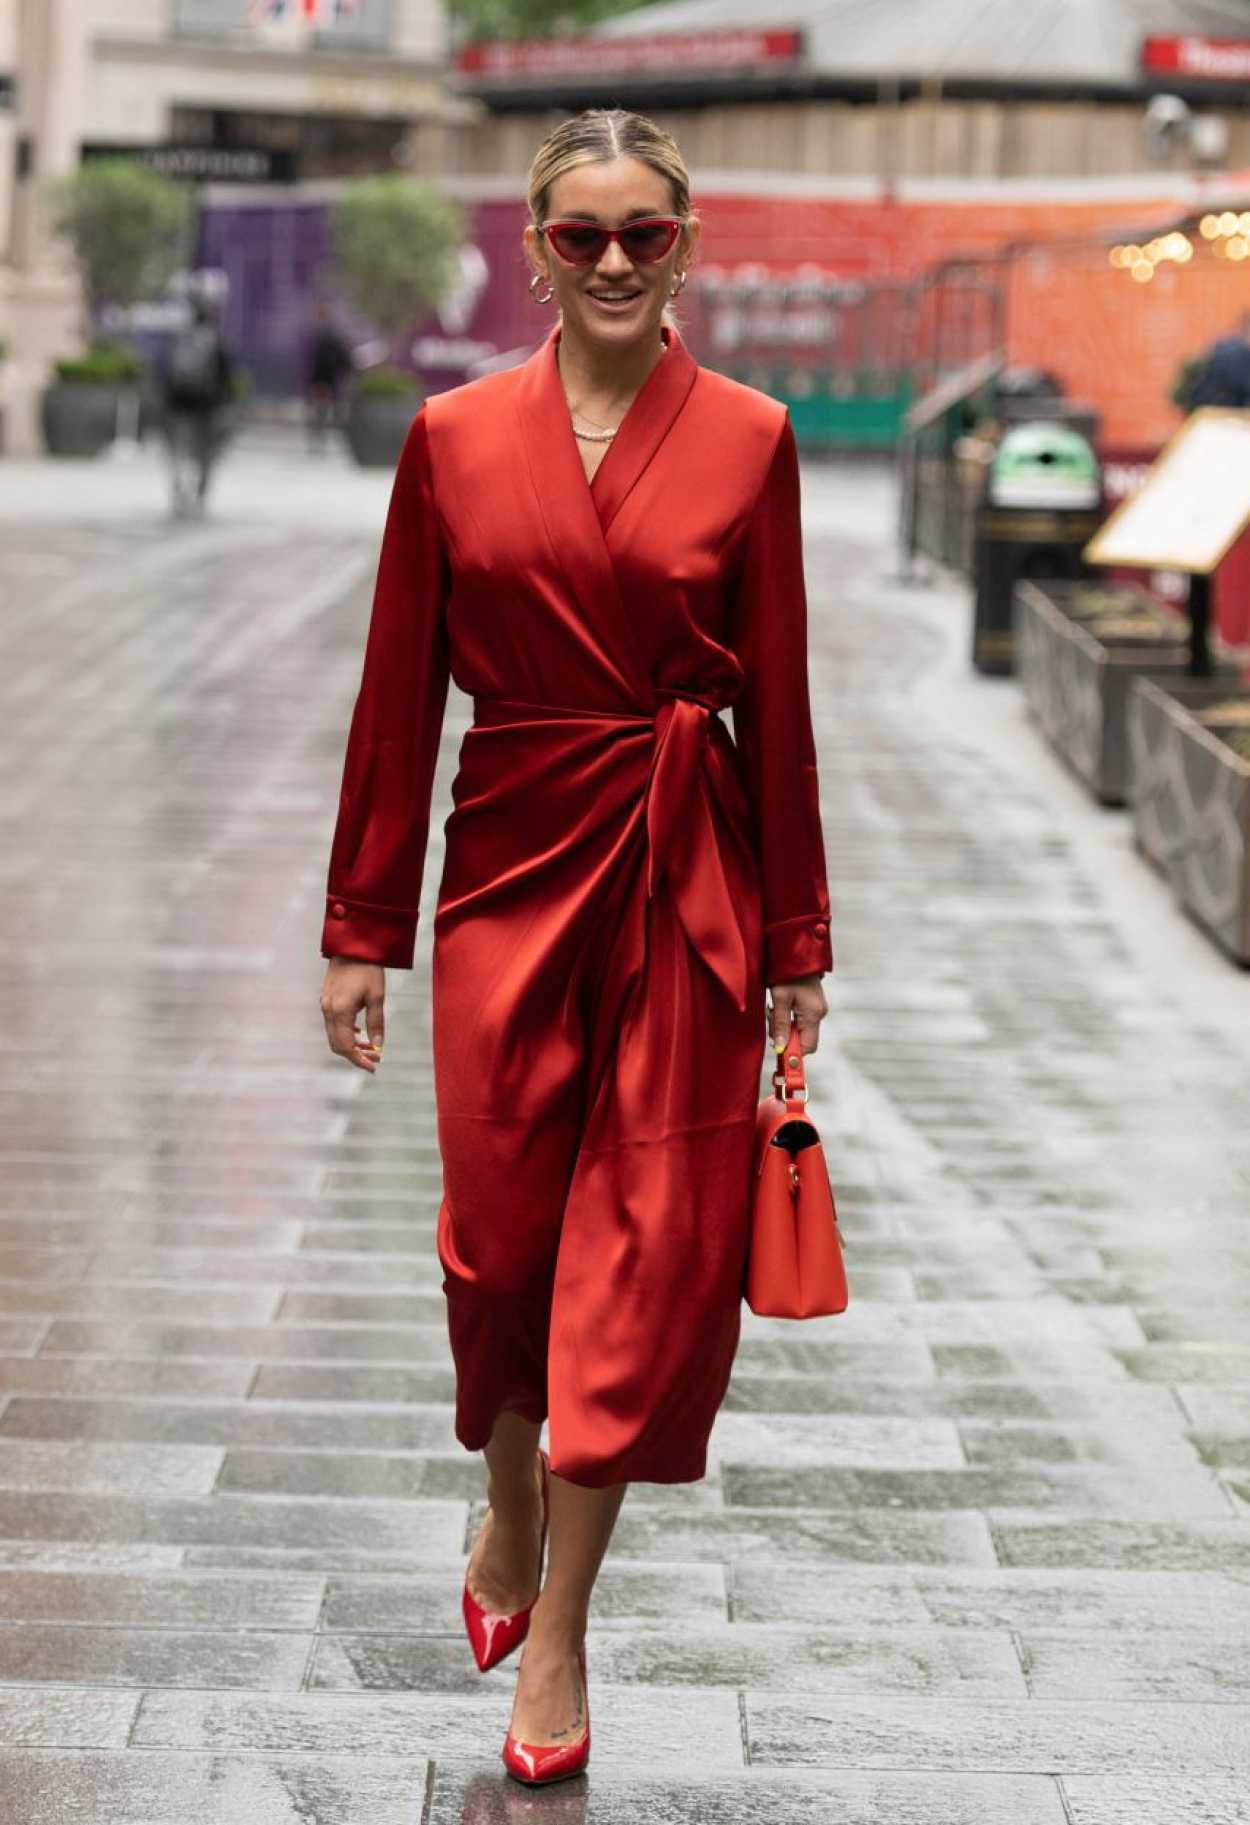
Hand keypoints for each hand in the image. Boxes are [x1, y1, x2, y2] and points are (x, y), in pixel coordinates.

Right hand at [320, 958, 385, 1073]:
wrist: (351, 946)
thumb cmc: (368, 969)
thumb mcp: (377, 996)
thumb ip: (376, 1023)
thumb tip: (378, 1046)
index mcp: (340, 1011)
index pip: (346, 1046)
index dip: (359, 1060)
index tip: (374, 1067)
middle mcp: (328, 1010)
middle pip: (337, 1045)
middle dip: (355, 1056)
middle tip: (375, 1058)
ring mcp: (324, 1005)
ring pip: (333, 1036)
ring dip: (350, 1045)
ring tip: (370, 1047)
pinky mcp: (326, 1000)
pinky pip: (332, 1025)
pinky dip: (345, 1033)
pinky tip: (359, 1032)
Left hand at [767, 974, 826, 1055]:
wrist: (794, 954)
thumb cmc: (786, 973)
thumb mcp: (779, 999)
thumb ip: (780, 1024)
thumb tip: (779, 1047)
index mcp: (814, 1013)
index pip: (808, 1046)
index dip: (793, 1052)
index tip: (777, 1051)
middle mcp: (820, 1013)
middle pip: (804, 1040)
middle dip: (786, 1037)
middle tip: (771, 1021)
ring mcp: (818, 1009)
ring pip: (800, 1031)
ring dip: (784, 1027)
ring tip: (773, 1010)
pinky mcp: (813, 1006)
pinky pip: (800, 1021)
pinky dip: (788, 1019)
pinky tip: (779, 1007)